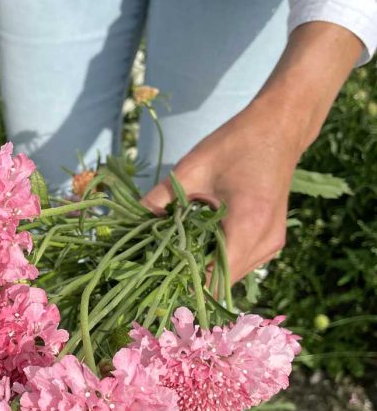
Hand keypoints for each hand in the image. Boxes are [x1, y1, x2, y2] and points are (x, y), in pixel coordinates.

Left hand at [142, 21, 363, 283]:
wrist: (281, 127)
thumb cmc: (236, 144)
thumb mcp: (191, 170)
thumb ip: (159, 200)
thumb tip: (129, 225)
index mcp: (248, 225)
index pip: (214, 278)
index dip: (184, 284)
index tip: (156, 282)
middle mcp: (265, 243)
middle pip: (222, 283)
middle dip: (189, 279)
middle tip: (157, 272)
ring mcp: (272, 245)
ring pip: (231, 277)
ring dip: (204, 272)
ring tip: (173, 261)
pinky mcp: (271, 241)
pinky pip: (240, 263)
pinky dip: (217, 261)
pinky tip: (196, 249)